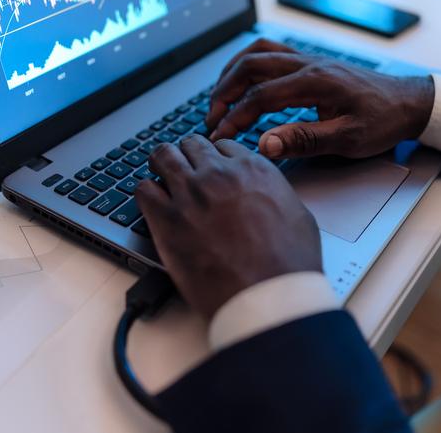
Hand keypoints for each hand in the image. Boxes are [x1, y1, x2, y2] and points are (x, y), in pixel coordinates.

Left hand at [134, 135, 320, 320]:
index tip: (210, 168)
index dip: (214, 158)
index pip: (222, 146)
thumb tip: (264, 193)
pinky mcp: (167, 219)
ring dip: (162, 164)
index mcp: (252, 169)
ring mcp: (190, 194)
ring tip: (162, 177)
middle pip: (190, 145)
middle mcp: (218, 174)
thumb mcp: (296, 214)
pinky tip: (153, 203)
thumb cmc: (287, 264)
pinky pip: (143, 189)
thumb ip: (274, 193)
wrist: (267, 295)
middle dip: (187, 155)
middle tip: (184, 170)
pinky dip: (147, 192)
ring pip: (163, 156)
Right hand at [206, 38, 434, 159]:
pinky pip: (270, 53)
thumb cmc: (384, 121)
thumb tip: (266, 144)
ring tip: (219, 97)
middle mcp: (308, 64)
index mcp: (316, 82)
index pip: (261, 96)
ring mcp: (309, 59)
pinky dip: (248, 65)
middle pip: (250, 66)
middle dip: (224, 91)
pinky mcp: (311, 63)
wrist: (410, 102)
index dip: (235, 117)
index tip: (221, 136)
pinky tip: (242, 81)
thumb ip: (305, 140)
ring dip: (232, 73)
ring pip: (258, 54)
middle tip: (212, 117)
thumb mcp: (348, 139)